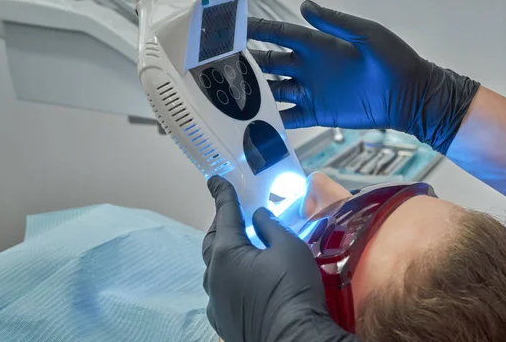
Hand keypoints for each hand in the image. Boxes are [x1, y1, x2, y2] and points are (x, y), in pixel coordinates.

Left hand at [202, 176, 357, 341]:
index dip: (222, 194)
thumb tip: (258, 216)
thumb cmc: (292, 289)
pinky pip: (220, 292)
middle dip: (220, 225)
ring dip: (224, 254)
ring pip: (214, 269)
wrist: (294, 338)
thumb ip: (271, 227)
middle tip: (232, 215)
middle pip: (212, 241)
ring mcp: (215, 302)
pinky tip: (243, 280)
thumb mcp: (289, 248)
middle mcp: (213, 276)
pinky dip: (228, 278)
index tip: (215, 180)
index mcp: (227, 253)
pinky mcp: (223, 321)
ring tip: (242, 247)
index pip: (225, 214)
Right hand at [248, 0, 479, 153]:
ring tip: (229, 96)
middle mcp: (309, 67)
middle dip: (246, 63)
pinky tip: (255, 123)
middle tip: (220, 66)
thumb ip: (335, 22)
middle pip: (269, 63)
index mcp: (318, 44)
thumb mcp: (367, 34)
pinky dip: (274, 121)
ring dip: (254, 93)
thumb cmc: (395, 60)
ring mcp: (312, 91)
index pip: (279, 34)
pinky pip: (290, 117)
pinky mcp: (318, 113)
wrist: (409, 95)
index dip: (256, 30)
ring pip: (274, 90)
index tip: (233, 28)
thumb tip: (305, 5)